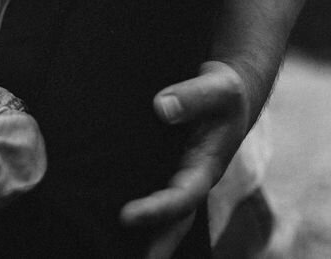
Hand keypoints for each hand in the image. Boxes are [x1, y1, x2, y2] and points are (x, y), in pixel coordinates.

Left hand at [120, 61, 249, 257]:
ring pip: (163, 214)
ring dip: (145, 234)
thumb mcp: (217, 88)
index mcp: (206, 168)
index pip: (180, 198)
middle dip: (156, 245)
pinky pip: (150, 191)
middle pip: (174, 222)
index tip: (125, 216)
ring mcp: (179, 175)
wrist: (228, 91)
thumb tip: (160, 107)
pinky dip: (137, 208)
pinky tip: (102, 213)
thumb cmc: (224, 91)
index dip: (156, 210)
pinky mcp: (164, 166)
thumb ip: (193, 97)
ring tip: (110, 251)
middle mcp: (192, 179)